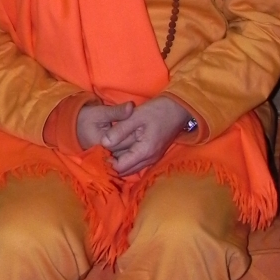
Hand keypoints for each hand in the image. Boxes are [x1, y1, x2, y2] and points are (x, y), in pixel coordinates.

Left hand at [77, 97, 191, 177]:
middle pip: (124, 170)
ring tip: (111, 147)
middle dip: (112, 162)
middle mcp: (149, 160)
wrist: (179, 108)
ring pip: (130, 167)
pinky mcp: (154, 154)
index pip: (119, 167)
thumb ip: (119, 131)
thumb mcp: (136, 117)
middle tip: (102, 149)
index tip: (100, 149)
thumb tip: (103, 143)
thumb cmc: (158, 110)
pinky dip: (128, 158)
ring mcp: (153, 158)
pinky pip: (137, 162)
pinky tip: (122, 147)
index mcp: (144, 151)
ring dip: (120, 160)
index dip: (107, 160)